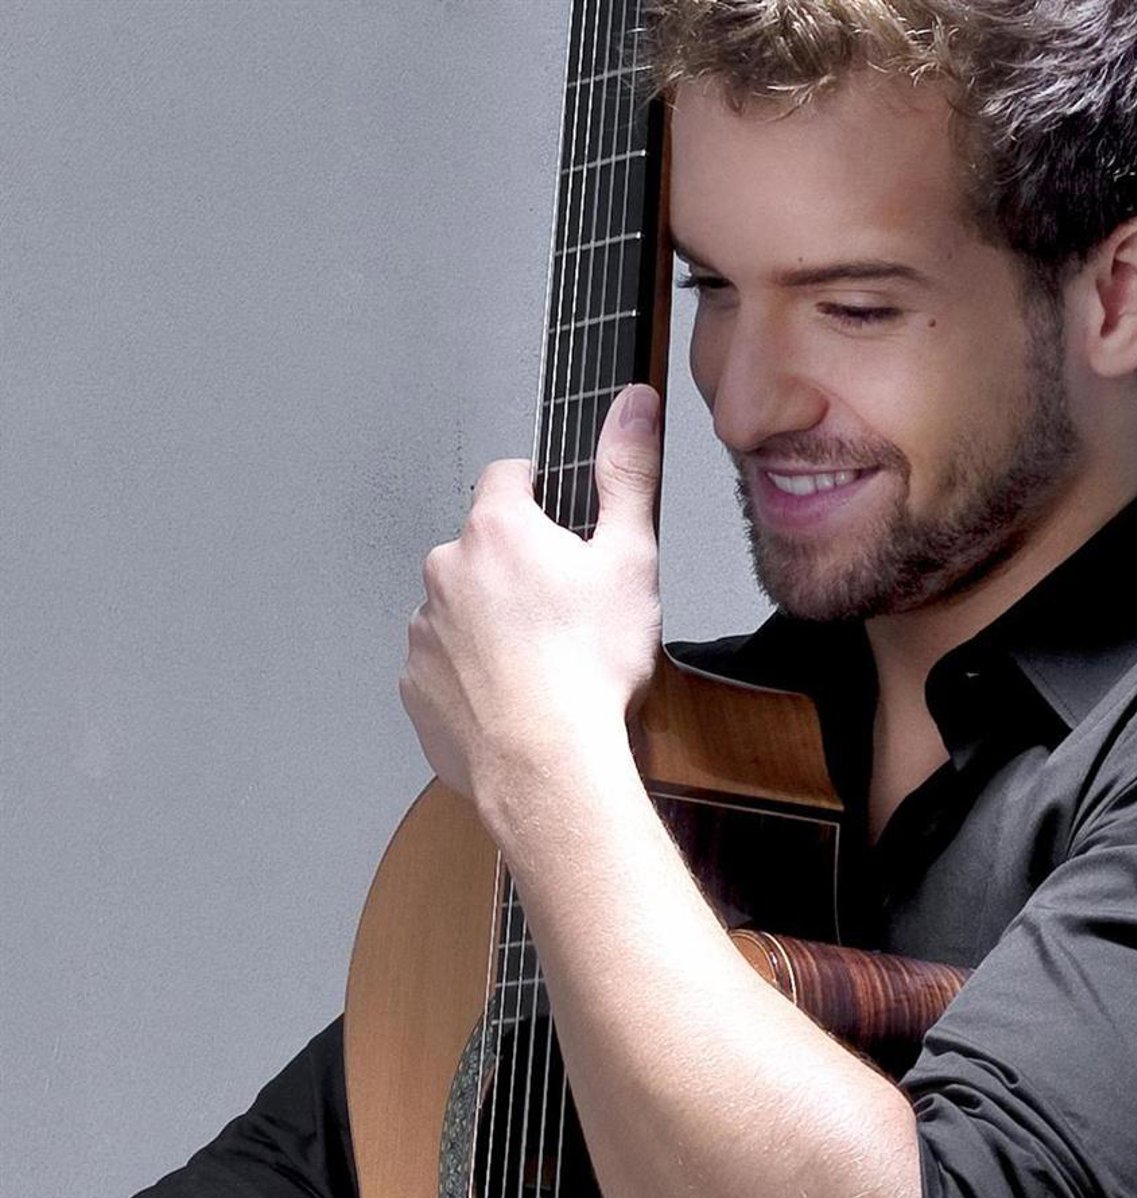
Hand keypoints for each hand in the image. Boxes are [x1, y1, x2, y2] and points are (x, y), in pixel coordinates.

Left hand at [401, 384, 662, 817]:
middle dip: (516, 570)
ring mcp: (423, 632)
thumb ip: (627, 473)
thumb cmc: (588, 671)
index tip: (561, 525)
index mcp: (497, 531)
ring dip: (489, 625)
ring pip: (459, 610)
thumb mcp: (630, 560)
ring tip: (539, 666)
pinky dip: (470, 678)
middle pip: (481, 549)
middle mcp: (445, 572)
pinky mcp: (414, 687)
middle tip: (564, 614)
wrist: (546, 766)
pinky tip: (512, 700)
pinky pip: (442, 668)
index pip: (508, 476)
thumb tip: (633, 403)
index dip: (540, 494)